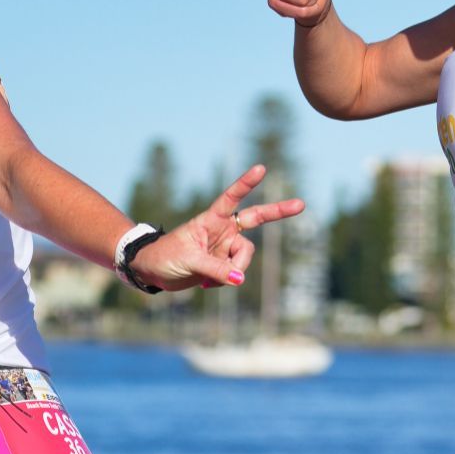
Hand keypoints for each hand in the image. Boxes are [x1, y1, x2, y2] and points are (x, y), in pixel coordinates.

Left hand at [129, 166, 305, 291]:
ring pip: (244, 258)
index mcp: (211, 219)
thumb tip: (240, 279)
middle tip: (301, 205)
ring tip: (208, 281)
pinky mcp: (225, 264)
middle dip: (278, 212)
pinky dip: (225, 282)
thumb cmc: (165, 257)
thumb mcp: (189, 261)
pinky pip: (235, 274)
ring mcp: (225, 247)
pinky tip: (206, 284)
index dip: (246, 184)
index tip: (261, 169)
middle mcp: (223, 230)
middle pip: (256, 218)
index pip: (231, 198)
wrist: (153, 273)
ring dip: (233, 272)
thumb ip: (215, 270)